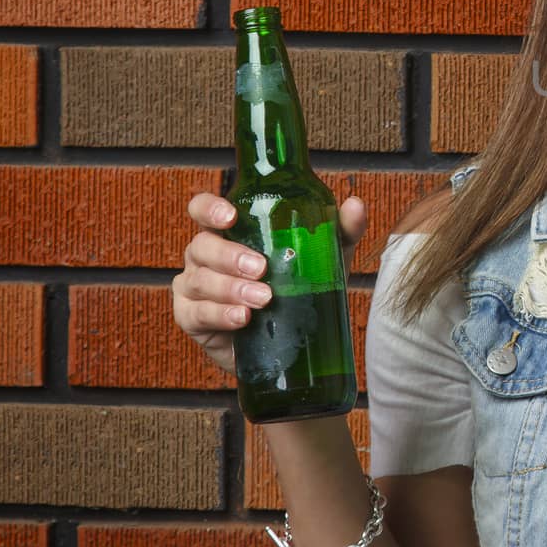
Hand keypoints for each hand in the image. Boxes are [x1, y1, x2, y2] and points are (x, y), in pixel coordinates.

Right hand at [172, 192, 367, 375]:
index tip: (231, 217)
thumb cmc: (299, 286)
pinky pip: (197, 313)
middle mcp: (205, 255)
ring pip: (200, 280)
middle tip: (261, 268)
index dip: (209, 208)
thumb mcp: (325, 257)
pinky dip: (221, 314)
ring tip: (263, 299)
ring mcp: (193, 286)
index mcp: (229, 232)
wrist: (290, 341)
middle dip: (230, 256)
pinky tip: (242, 318)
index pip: (203, 210)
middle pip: (202, 245)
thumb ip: (341, 230)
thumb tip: (355, 205)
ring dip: (231, 289)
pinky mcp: (191, 318)